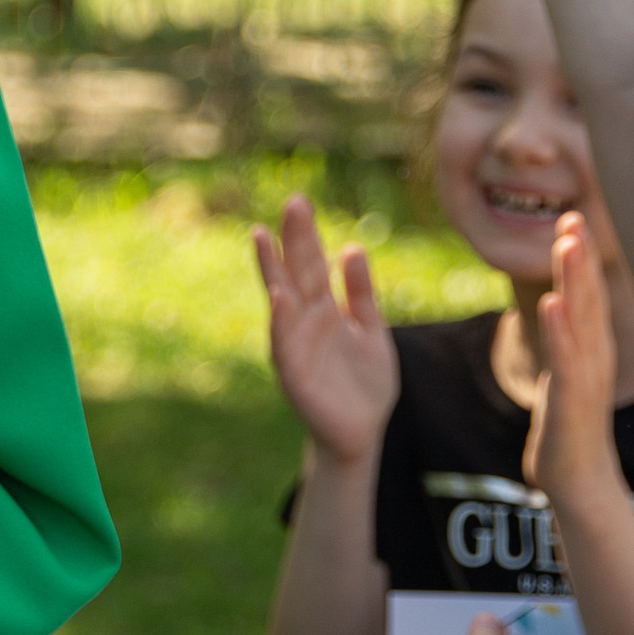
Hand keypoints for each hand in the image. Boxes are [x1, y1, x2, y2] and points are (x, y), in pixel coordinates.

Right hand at [254, 194, 399, 467]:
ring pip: (282, 301)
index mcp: (322, 310)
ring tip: (263, 236)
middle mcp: (304, 323)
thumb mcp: (371, 330)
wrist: (362, 434)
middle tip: (292, 203)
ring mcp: (296, 346)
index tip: (298, 201)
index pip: (309, 265)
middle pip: (296, 273)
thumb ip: (360, 293)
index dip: (304, 235)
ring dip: (272, 270)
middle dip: (292, 239)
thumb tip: (352, 247)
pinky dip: (280, 320)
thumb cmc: (363, 383)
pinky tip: (279, 296)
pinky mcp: (295, 374)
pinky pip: (285, 344)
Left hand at [527, 208, 627, 505]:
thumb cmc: (569, 424)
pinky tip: (552, 303)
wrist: (578, 479)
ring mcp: (584, 377)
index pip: (585, 296)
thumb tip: (561, 308)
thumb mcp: (568, 372)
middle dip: (579, 257)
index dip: (579, 259)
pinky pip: (564, 359)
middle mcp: (593, 356)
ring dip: (573, 280)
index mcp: (590, 348)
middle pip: (587, 299)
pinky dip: (559, 329)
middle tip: (573, 216)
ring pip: (579, 320)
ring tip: (566, 244)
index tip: (570, 219)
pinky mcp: (569, 400)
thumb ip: (567, 340)